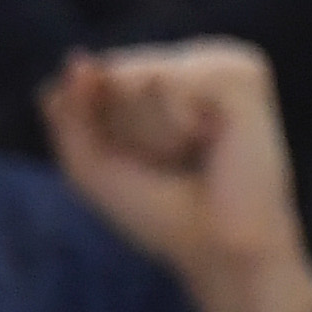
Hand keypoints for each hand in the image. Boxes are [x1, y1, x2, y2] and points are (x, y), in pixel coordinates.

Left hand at [42, 40, 311, 311]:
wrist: (219, 252)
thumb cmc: (160, 213)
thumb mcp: (90, 166)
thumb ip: (69, 113)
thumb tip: (78, 60)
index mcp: (164, 74)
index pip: (96, 75)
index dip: (102, 128)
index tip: (144, 163)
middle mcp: (193, 60)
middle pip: (114, 72)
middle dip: (126, 130)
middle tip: (170, 163)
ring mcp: (220, 61)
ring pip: (142, 76)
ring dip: (152, 133)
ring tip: (193, 154)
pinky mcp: (243, 71)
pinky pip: (171, 83)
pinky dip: (177, 125)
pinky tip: (211, 142)